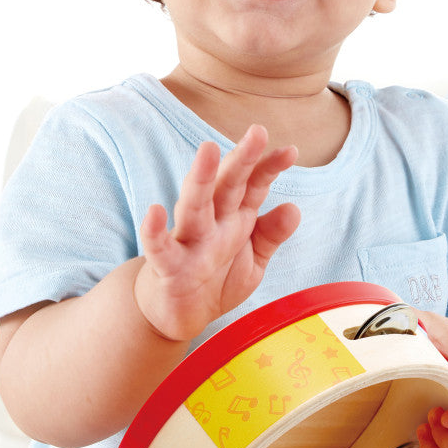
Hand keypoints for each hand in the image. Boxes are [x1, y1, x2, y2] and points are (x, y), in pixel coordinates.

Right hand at [134, 125, 300, 340]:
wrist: (177, 314)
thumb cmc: (215, 278)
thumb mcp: (253, 261)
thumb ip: (270, 235)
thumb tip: (294, 209)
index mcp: (234, 217)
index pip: (253, 186)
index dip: (270, 168)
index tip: (291, 151)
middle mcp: (212, 222)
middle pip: (227, 185)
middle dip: (242, 159)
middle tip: (257, 132)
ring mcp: (189, 241)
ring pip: (194, 205)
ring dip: (200, 178)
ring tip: (209, 151)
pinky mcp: (167, 266)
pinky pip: (159, 247)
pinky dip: (154, 231)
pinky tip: (153, 211)